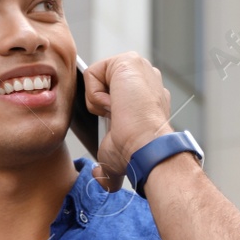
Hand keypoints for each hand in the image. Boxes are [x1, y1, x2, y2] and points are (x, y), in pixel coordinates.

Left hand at [81, 52, 173, 191]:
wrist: (147, 148)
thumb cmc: (137, 151)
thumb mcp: (115, 156)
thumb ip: (106, 167)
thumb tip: (99, 179)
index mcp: (146, 95)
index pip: (111, 92)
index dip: (105, 107)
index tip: (114, 122)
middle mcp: (146, 77)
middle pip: (101, 82)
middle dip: (102, 102)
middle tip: (116, 119)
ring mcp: (139, 67)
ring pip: (96, 78)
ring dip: (99, 100)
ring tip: (117, 113)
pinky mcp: (127, 61)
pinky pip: (92, 74)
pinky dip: (96, 95)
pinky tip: (115, 106)